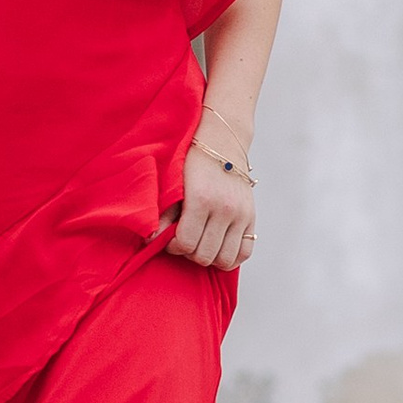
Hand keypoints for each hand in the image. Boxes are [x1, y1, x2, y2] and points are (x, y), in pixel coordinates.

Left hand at [165, 136, 255, 273]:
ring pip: (225, 259)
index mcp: (201, 199)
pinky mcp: (251, 217)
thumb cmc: (192, 162)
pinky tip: (217, 246)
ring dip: (209, 257)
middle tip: (184, 240)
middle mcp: (224, 209)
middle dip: (189, 253)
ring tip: (200, 244)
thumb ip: (163, 215)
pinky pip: (244, 252)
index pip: (186, 243)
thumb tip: (151, 240)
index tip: (170, 239)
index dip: (173, 247)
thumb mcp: (174, 185)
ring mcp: (241, 214)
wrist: (221, 142)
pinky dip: (230, 257)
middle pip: (205, 255)